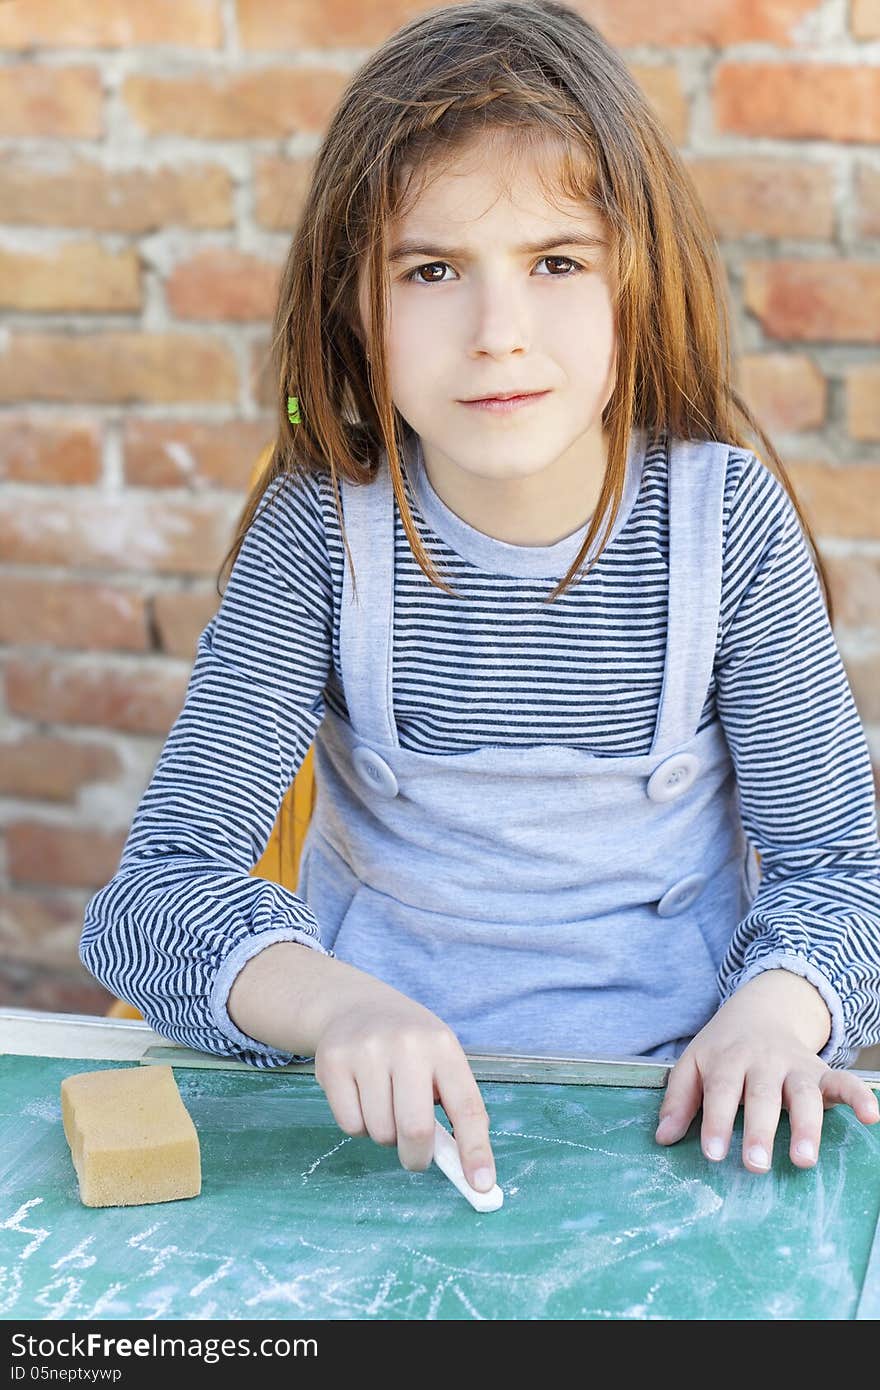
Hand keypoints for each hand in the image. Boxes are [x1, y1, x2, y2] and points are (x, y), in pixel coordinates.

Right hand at [312, 971, 496, 1192]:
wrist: (355, 1007)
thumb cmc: (409, 1045)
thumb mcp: (439, 1059)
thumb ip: (453, 1106)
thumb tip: (470, 1169)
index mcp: (443, 1046)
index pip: (466, 1106)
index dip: (475, 1150)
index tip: (482, 1185)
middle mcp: (407, 1044)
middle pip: (416, 1128)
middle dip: (417, 1156)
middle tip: (415, 1157)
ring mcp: (367, 1051)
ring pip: (380, 1131)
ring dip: (386, 1136)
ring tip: (385, 1106)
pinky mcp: (333, 1062)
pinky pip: (350, 1125)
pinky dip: (359, 1126)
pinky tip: (361, 1097)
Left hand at [654, 968, 879, 1171]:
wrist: (760, 1009)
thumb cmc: (722, 1048)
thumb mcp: (693, 1063)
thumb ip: (679, 1099)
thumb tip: (663, 1137)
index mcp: (728, 1058)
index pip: (721, 1091)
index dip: (716, 1121)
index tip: (714, 1153)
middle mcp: (763, 1061)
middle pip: (762, 1095)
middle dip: (760, 1130)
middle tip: (756, 1165)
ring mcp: (794, 1066)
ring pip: (803, 1094)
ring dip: (806, 1126)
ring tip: (804, 1160)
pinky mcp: (821, 1072)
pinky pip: (844, 1081)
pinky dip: (859, 1097)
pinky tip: (870, 1117)